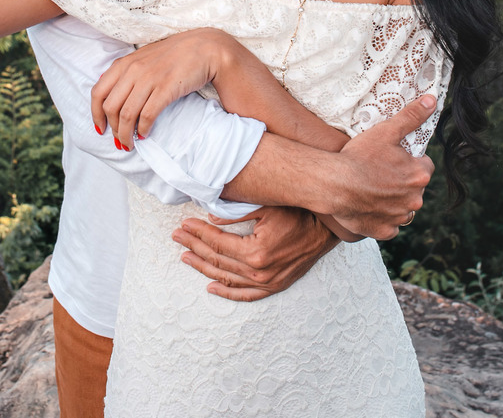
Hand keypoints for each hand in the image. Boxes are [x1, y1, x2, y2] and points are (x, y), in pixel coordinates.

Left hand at [91, 28, 239, 148]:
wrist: (205, 48)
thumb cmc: (175, 55)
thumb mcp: (144, 59)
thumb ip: (127, 73)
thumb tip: (114, 96)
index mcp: (124, 64)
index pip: (98, 92)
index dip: (95, 115)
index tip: (100, 129)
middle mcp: (133, 70)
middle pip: (110, 107)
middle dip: (112, 129)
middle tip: (119, 142)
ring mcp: (149, 79)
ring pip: (126, 114)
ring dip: (125, 134)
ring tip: (130, 144)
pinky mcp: (166, 88)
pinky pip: (147, 115)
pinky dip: (143, 129)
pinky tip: (145, 135)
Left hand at [172, 206, 339, 301]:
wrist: (324, 230)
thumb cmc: (297, 214)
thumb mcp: (268, 207)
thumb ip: (238, 212)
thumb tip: (211, 217)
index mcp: (256, 252)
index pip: (217, 243)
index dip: (197, 233)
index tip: (184, 225)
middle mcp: (260, 272)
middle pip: (217, 260)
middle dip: (194, 247)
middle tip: (177, 237)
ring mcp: (267, 283)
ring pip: (227, 278)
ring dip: (203, 268)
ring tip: (186, 257)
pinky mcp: (274, 286)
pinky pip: (246, 295)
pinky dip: (227, 292)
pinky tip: (211, 287)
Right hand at [329, 96, 436, 240]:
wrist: (335, 184)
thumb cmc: (359, 157)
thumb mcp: (386, 131)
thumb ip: (411, 117)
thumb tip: (431, 101)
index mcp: (419, 175)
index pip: (424, 167)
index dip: (409, 161)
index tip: (393, 159)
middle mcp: (414, 199)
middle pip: (413, 189)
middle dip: (401, 182)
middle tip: (379, 173)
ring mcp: (399, 217)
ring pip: (402, 209)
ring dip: (393, 202)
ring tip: (372, 190)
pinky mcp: (384, 231)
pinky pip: (388, 226)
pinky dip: (381, 219)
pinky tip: (368, 208)